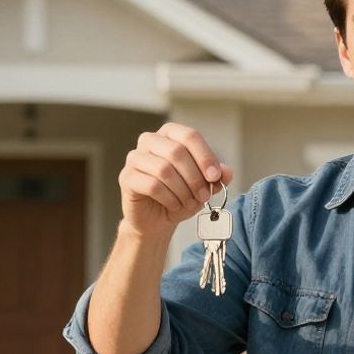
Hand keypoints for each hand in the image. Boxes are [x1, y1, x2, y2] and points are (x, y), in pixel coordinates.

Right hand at [118, 122, 234, 241]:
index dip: (205, 156)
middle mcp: (150, 140)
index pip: (190, 136)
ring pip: (164, 169)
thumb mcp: (203, 186)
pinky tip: (174, 205)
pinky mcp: (126, 177)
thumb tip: (227, 171)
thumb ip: (216, 177)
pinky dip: (169, 198)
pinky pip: (151, 185)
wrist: (156, 220)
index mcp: (170, 134)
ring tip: (189, 202)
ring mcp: (135, 158)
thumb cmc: (179, 196)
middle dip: (195, 177)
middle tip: (203, 196)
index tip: (215, 176)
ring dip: (182, 190)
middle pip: (176, 151)